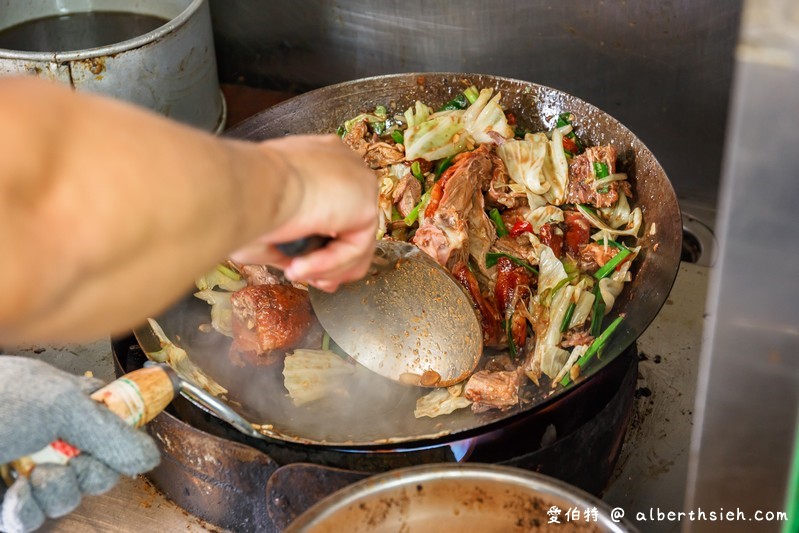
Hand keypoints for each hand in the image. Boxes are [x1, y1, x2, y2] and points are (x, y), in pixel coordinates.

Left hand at [0, 357, 158, 531]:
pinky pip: (33, 519)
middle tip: (76, 463)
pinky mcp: (3, 502)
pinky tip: (17, 495)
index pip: (113, 425)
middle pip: (98, 468)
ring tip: (37, 476)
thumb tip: (149, 455)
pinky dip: (29, 512)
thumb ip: (111, 431)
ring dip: (59, 491)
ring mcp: (24, 469)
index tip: (122, 446)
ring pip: (67, 497)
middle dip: (91, 473)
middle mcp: (48, 437)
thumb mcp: (61, 406)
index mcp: (65, 404)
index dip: (123, 442)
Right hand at [231, 134, 377, 291]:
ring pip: (354, 241)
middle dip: (335, 261)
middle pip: (353, 223)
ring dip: (326, 267)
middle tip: (315, 282)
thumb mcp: (265, 221)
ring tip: (297, 273)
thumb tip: (297, 263)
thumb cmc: (245, 195)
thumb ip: (288, 241)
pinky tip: (300, 268)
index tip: (308, 264)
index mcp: (318, 160)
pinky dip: (327, 264)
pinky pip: (353, 248)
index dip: (326, 239)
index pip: (336, 202)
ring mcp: (359, 182)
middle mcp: (343, 165)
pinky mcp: (366, 204)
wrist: (250, 186)